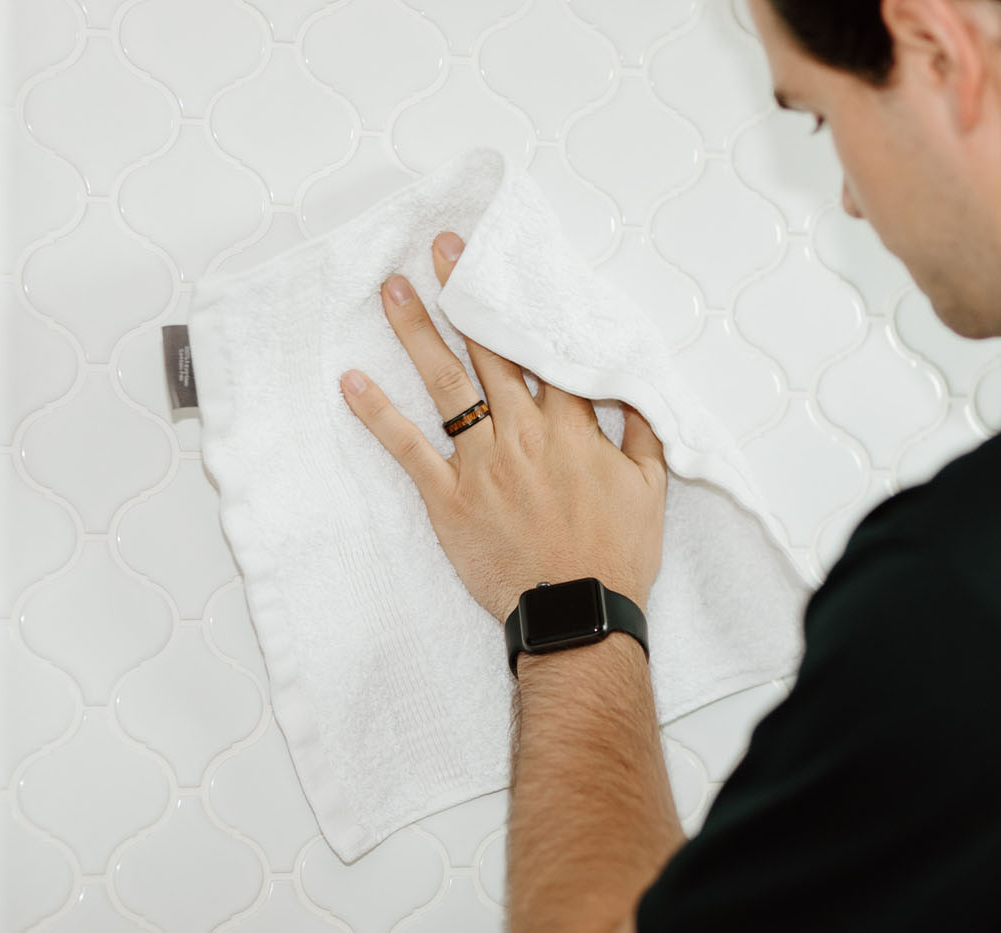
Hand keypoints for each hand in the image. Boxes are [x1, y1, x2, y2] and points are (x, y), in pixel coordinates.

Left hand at [339, 231, 667, 624]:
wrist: (576, 614)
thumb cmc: (615, 556)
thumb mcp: (649, 490)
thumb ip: (643, 435)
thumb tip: (637, 394)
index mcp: (572, 428)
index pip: (546, 351)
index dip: (526, 305)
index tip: (508, 265)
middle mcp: (524, 433)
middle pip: (490, 351)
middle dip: (466, 295)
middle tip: (444, 249)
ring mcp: (482, 463)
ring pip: (446, 386)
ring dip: (417, 334)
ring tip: (394, 290)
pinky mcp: (448, 498)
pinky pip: (407, 448)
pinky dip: (377, 414)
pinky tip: (351, 380)